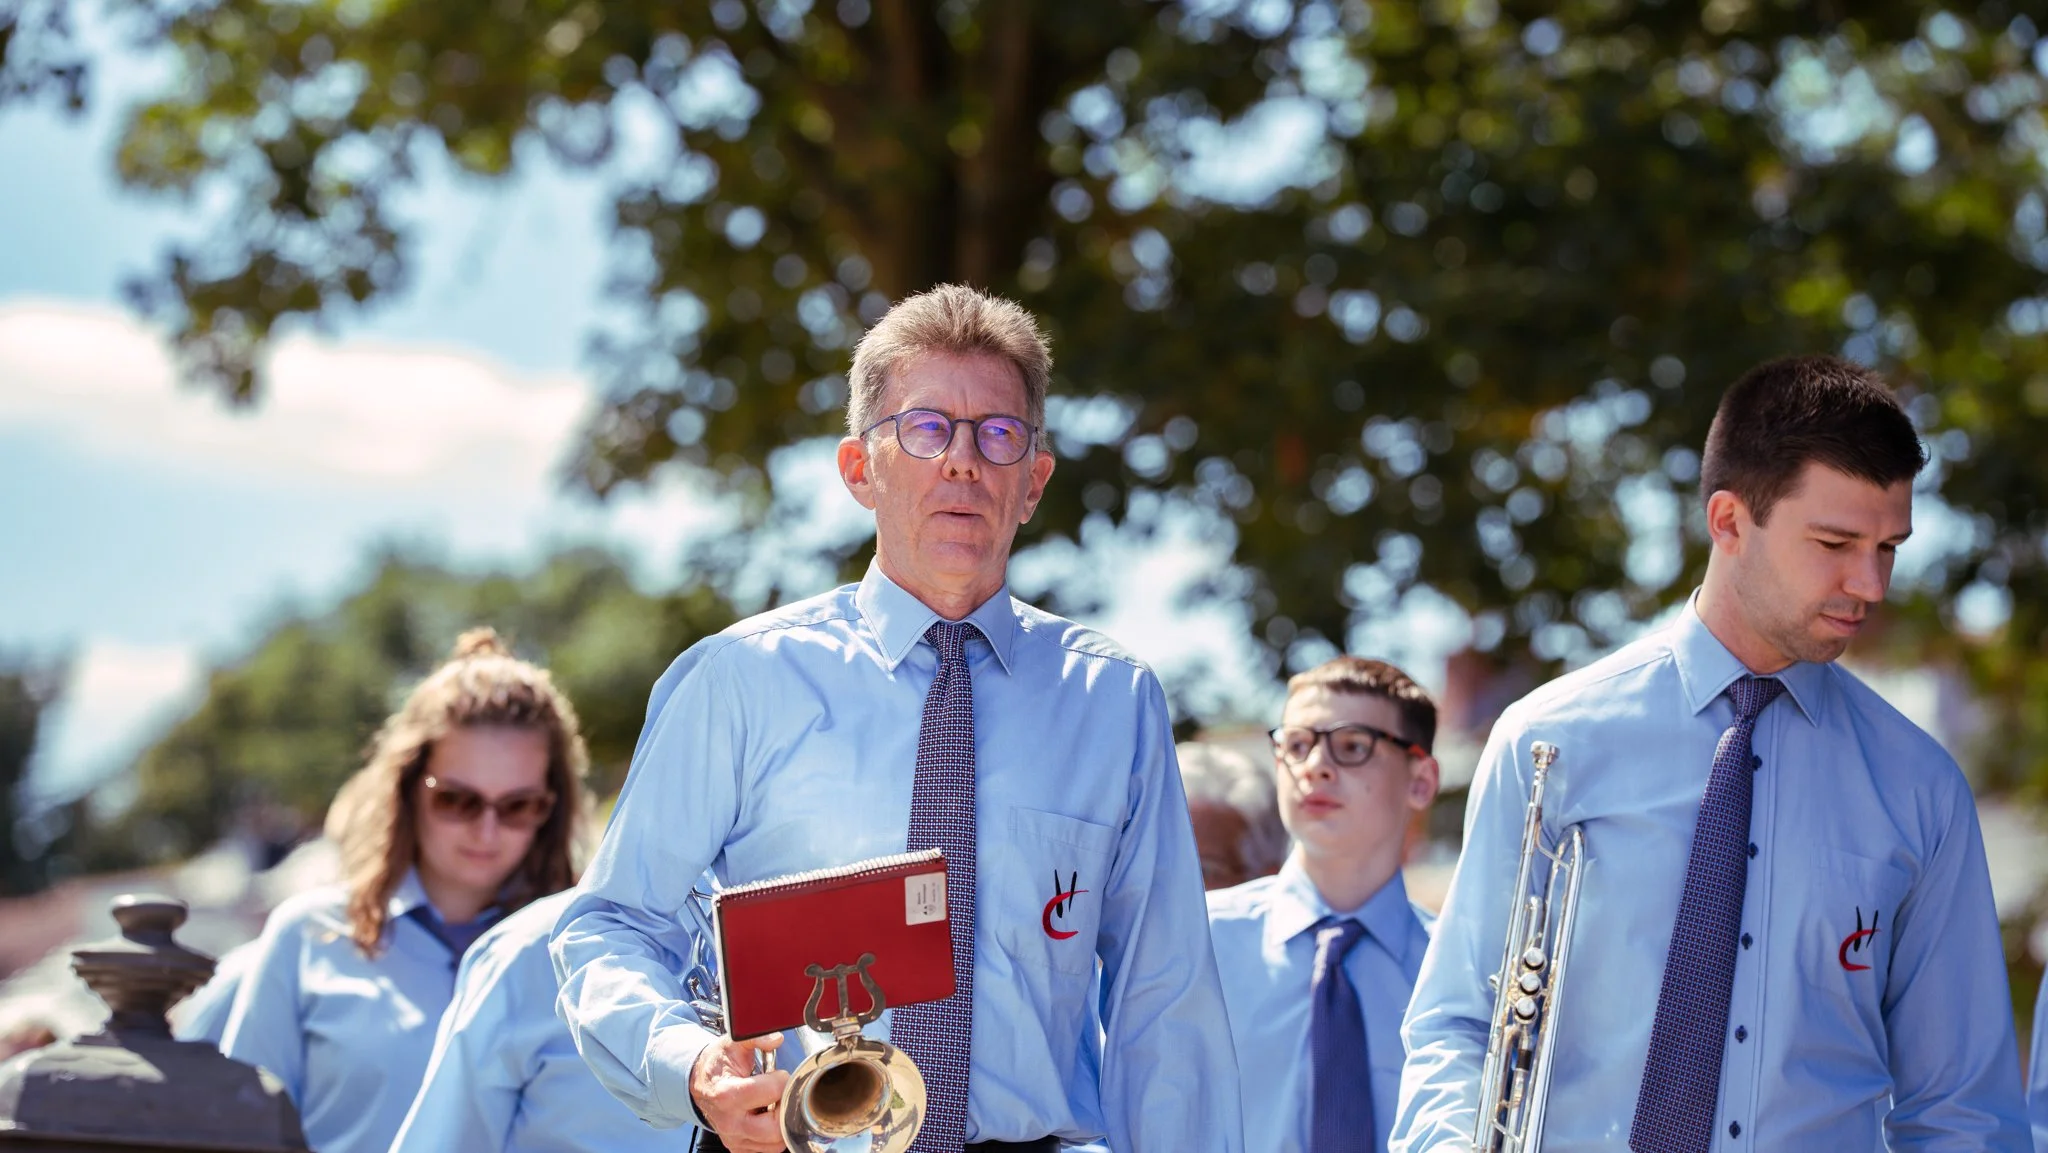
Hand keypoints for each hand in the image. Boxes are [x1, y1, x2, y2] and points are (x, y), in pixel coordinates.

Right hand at [690, 1032, 789, 1152]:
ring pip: (775, 1143)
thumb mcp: (733, 1044)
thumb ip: (755, 1038)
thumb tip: (776, 1039)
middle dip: (786, 1107)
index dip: (781, 1079)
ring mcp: (734, 1138)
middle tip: (780, 1094)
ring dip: (782, 1123)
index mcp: (728, 1094)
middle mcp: (731, 1122)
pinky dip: (774, 1135)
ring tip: (774, 1105)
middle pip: (776, 1127)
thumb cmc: (718, 1065)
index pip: (772, 1092)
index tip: (776, 1074)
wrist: (701, 1084)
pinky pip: (768, 1149)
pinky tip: (768, 1118)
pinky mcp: (738, 1147)